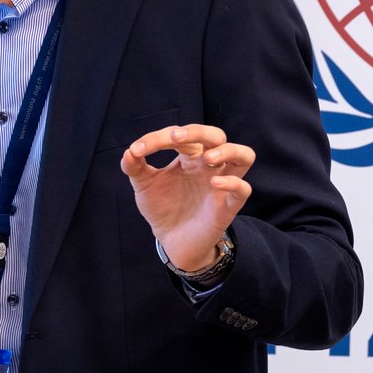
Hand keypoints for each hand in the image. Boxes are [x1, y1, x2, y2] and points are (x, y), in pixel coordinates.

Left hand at [119, 124, 253, 271]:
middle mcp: (208, 166)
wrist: (172, 241)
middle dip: (198, 131)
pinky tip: (215, 183)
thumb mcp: (144, 186)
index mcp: (189, 157)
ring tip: (208, 158)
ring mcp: (221, 183)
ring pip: (244, 155)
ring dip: (227, 151)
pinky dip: (233, 183)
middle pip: (216, 136)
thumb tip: (129, 151)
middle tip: (176, 138)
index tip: (138, 150)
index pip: (181, 137)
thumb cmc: (163, 208)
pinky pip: (243, 188)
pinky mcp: (228, 205)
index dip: (158, 138)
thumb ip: (135, 168)